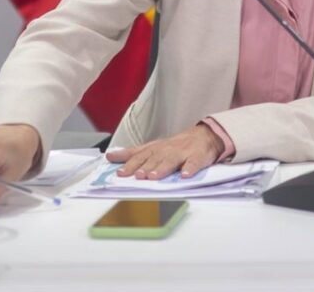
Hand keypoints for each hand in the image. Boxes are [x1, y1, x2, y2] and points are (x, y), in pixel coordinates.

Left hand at [106, 123, 224, 179]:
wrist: (203, 136)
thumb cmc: (174, 146)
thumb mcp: (152, 147)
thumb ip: (132, 153)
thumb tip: (110, 156)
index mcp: (155, 149)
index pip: (140, 156)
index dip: (130, 164)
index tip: (120, 173)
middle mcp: (166, 150)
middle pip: (154, 159)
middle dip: (145, 167)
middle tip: (137, 176)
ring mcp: (182, 153)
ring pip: (171, 161)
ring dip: (162, 168)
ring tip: (154, 176)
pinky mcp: (197, 157)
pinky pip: (193, 163)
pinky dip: (189, 169)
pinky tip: (185, 175)